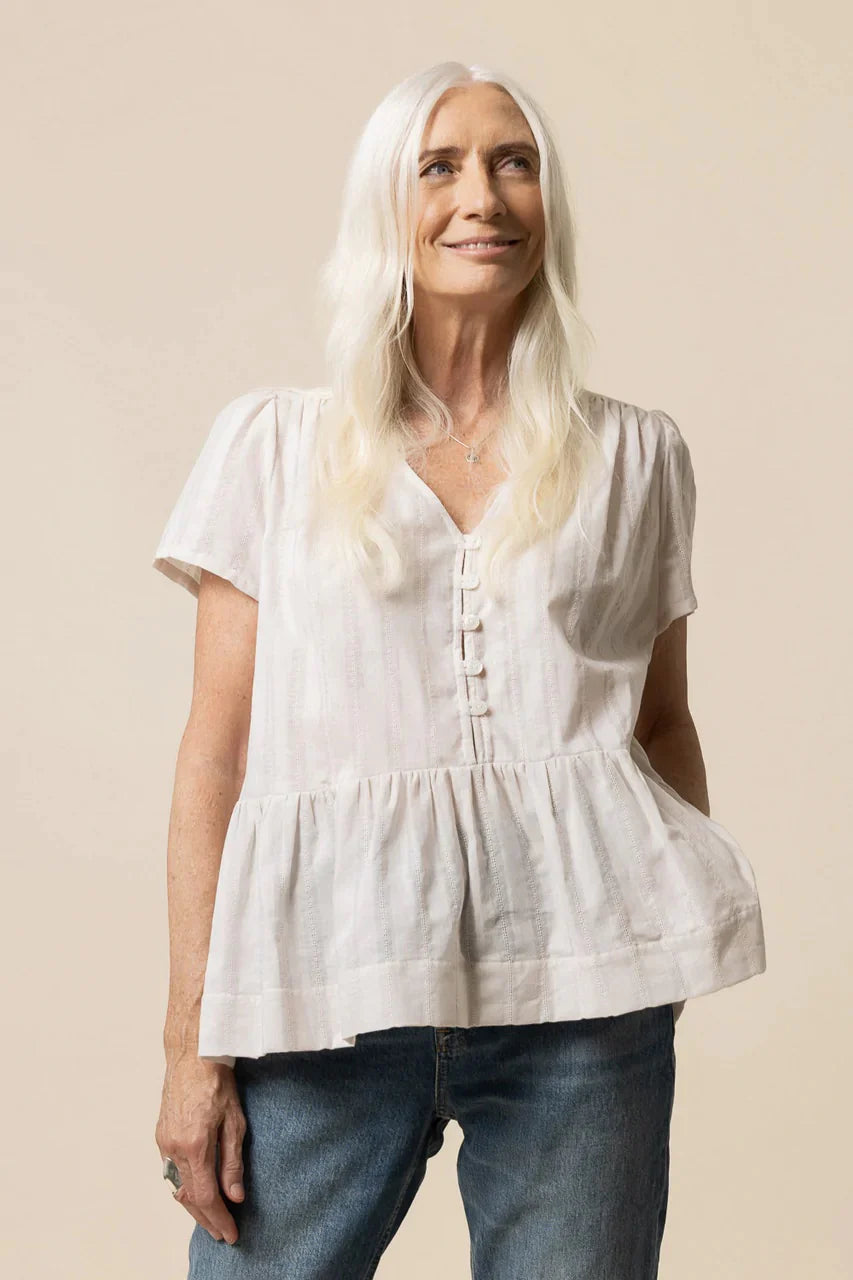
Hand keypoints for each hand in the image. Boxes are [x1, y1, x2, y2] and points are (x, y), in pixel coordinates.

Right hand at [155, 1055, 246, 1243]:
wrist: (192, 1055)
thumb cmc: (217, 1083)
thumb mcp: (235, 1122)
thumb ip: (233, 1162)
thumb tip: (235, 1195)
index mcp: (195, 1146)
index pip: (206, 1196)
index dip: (219, 1219)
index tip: (231, 1234)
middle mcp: (174, 1149)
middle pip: (189, 1197)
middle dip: (207, 1219)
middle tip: (223, 1234)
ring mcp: (164, 1143)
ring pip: (177, 1186)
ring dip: (194, 1206)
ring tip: (212, 1219)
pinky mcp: (160, 1136)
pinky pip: (171, 1171)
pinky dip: (184, 1186)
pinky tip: (196, 1191)